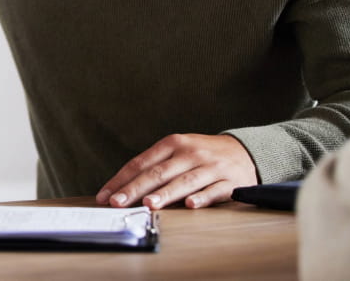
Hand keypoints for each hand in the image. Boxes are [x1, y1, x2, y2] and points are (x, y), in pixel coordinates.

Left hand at [96, 133, 256, 209]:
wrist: (244, 150)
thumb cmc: (201, 155)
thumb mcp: (177, 151)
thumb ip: (154, 167)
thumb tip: (123, 189)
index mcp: (173, 143)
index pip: (141, 163)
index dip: (121, 180)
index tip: (105, 196)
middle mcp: (190, 152)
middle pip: (159, 172)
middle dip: (136, 188)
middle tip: (118, 202)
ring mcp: (211, 166)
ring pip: (184, 181)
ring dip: (165, 194)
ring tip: (148, 204)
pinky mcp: (231, 181)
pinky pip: (214, 190)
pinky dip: (202, 198)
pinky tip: (190, 205)